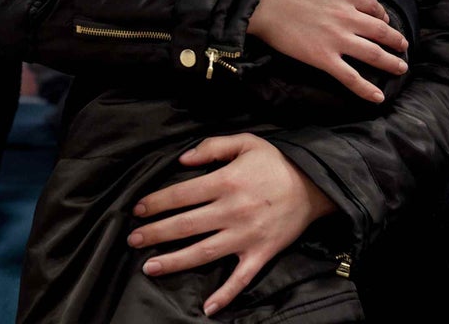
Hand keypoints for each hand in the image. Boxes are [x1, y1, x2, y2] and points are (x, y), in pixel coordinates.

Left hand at [127, 134, 336, 316]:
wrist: (315, 184)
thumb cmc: (276, 162)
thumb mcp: (245, 141)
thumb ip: (212, 147)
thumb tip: (181, 161)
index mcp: (226, 182)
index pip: (181, 194)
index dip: (156, 202)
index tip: (138, 210)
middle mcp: (232, 211)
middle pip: (185, 225)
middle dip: (156, 233)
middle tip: (133, 240)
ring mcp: (246, 235)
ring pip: (203, 252)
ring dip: (174, 261)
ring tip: (149, 267)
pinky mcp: (261, 253)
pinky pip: (241, 278)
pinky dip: (225, 294)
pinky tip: (207, 308)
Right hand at [247, 0, 407, 101]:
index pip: (374, 7)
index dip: (382, 15)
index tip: (384, 20)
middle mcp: (349, 17)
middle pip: (381, 31)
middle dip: (395, 40)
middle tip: (403, 46)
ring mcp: (338, 39)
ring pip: (373, 54)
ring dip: (391, 62)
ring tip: (401, 67)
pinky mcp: (323, 58)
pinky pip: (350, 77)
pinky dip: (366, 89)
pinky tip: (378, 97)